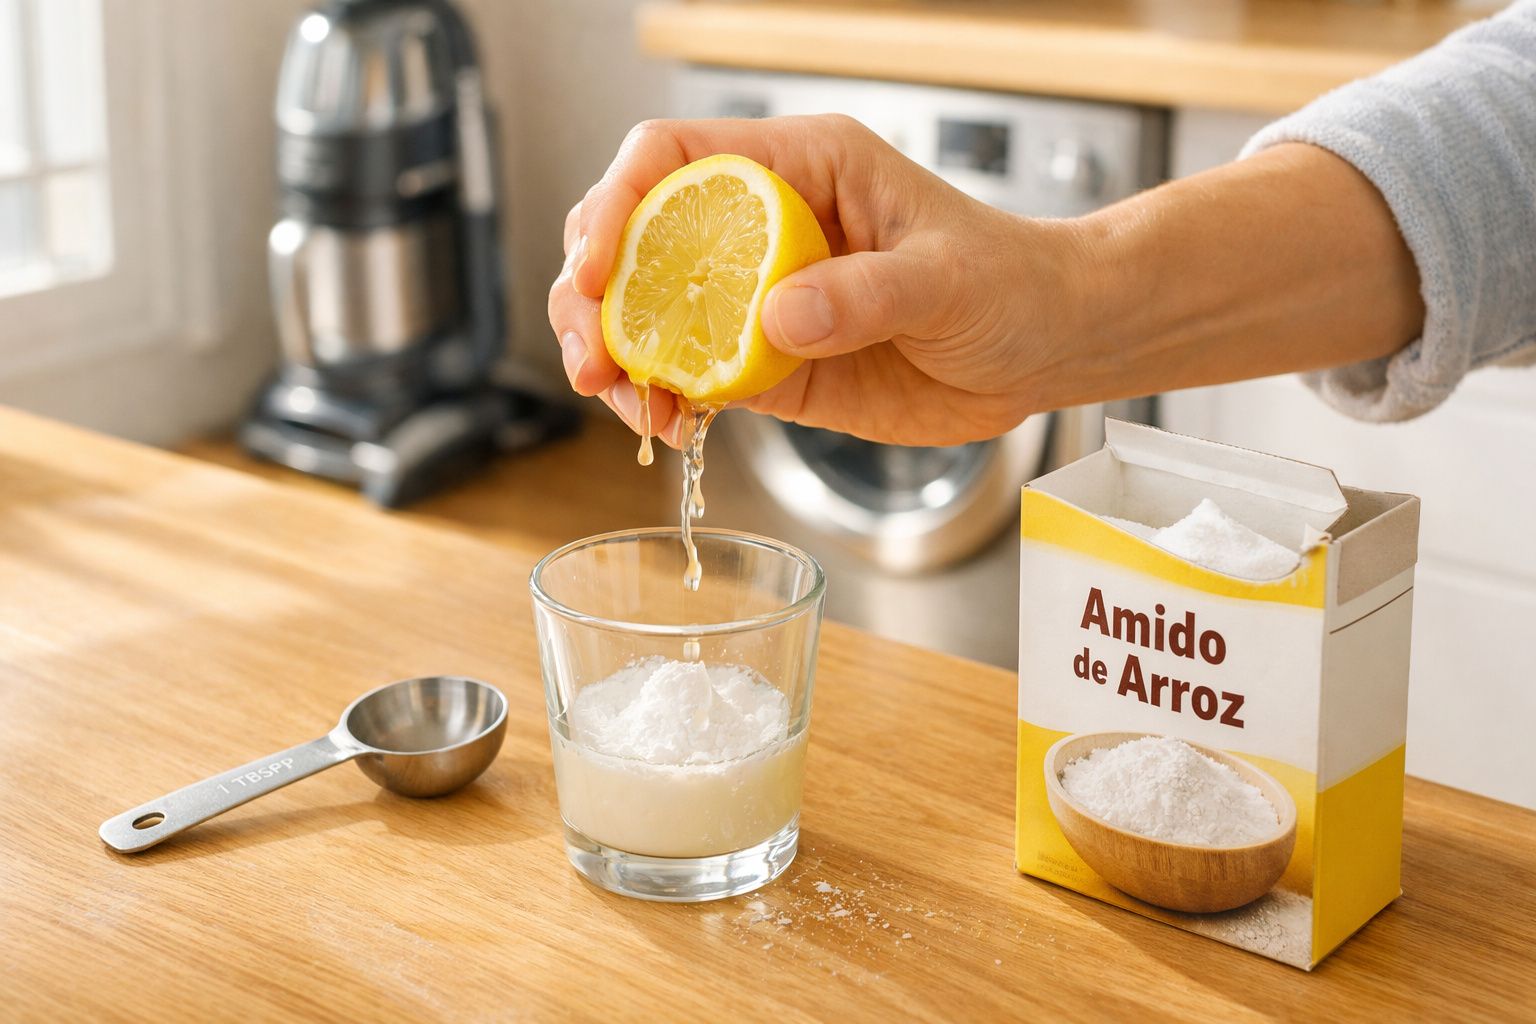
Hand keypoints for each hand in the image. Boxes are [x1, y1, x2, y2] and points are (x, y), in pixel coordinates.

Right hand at [547, 115, 1081, 446]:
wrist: (1047, 349)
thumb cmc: (1011, 283)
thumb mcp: (947, 279)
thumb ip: (866, 293)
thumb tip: (776, 317)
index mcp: (799, 169)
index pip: (673, 157)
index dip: (616, 204)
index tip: (595, 268)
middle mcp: (763, 227)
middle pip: (638, 238)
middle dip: (594, 294)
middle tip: (593, 358)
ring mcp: (759, 299)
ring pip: (652, 312)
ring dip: (618, 355)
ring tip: (623, 403)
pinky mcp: (770, 364)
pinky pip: (694, 376)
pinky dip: (665, 401)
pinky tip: (666, 426)